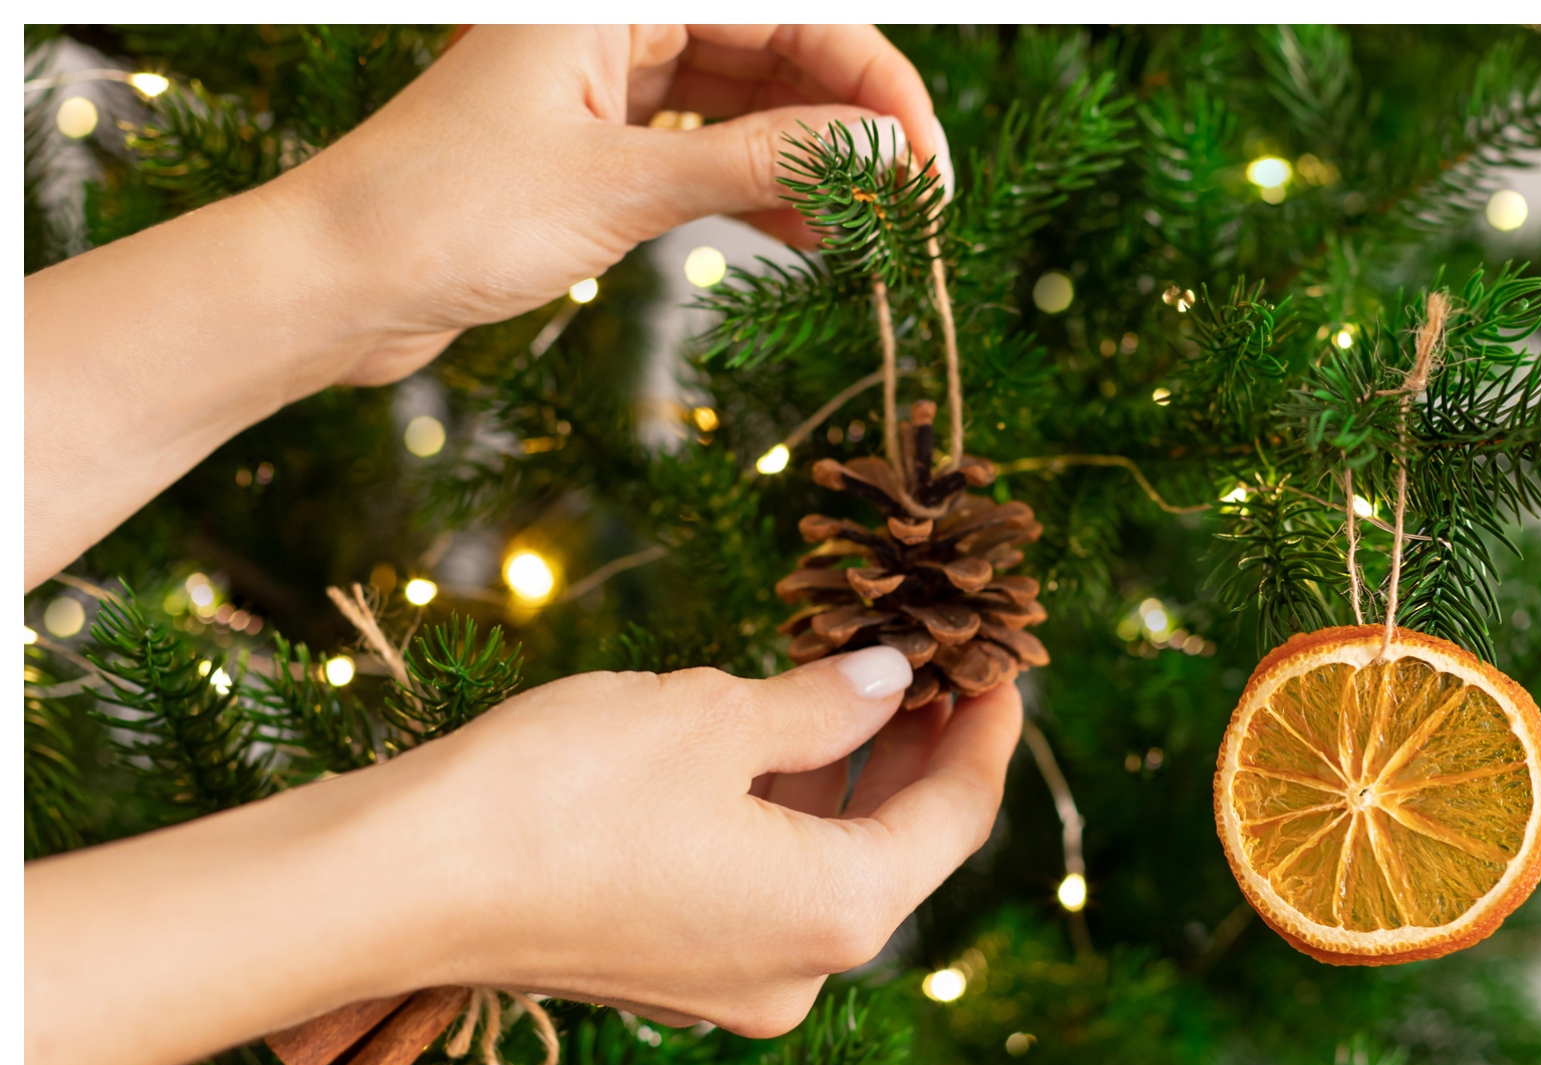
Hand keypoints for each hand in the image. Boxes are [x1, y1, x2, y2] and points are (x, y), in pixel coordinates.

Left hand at [280, 24, 949, 385]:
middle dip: (852, 124)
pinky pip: (708, 150)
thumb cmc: (447, 214)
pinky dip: (761, 191)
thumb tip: (886, 152)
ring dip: (813, 163)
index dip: (875, 86)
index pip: (792, 13)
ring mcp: (606, 82)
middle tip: (915, 207)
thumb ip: (764, 161)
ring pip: (747, 101)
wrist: (335, 284)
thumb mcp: (624, 186)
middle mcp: (615, 21)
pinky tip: (812, 240)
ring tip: (871, 232)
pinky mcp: (596, 145)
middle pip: (777, 49)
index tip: (926, 164)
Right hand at [403, 647, 1017, 1035]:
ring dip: (841, 771)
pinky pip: (757, 880)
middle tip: (927, 650)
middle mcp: (796, 968)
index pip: (955, 818)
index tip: (1000, 662)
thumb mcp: (716, 717)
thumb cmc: (563, 793)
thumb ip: (824, 703)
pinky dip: (777, 808)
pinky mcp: (666, 969)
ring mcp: (728, 980)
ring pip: (820, 859)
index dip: (985, 731)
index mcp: (836, 912)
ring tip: (850, 670)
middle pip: (894, 845)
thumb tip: (887, 681)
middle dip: (913, 746)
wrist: (396, 883)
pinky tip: (769, 729)